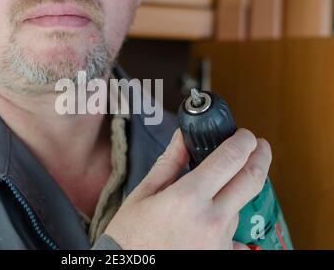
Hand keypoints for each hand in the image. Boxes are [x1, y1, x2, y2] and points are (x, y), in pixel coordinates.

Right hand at [105, 128, 271, 248]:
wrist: (130, 268)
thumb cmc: (130, 235)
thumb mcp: (143, 194)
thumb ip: (169, 163)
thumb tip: (183, 137)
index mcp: (188, 198)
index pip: (230, 159)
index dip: (243, 141)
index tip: (245, 135)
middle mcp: (211, 220)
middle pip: (251, 180)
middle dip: (260, 157)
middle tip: (260, 147)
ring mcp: (221, 242)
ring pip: (239, 207)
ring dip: (233, 194)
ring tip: (210, 193)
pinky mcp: (223, 255)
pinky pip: (236, 235)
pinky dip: (227, 222)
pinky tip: (212, 220)